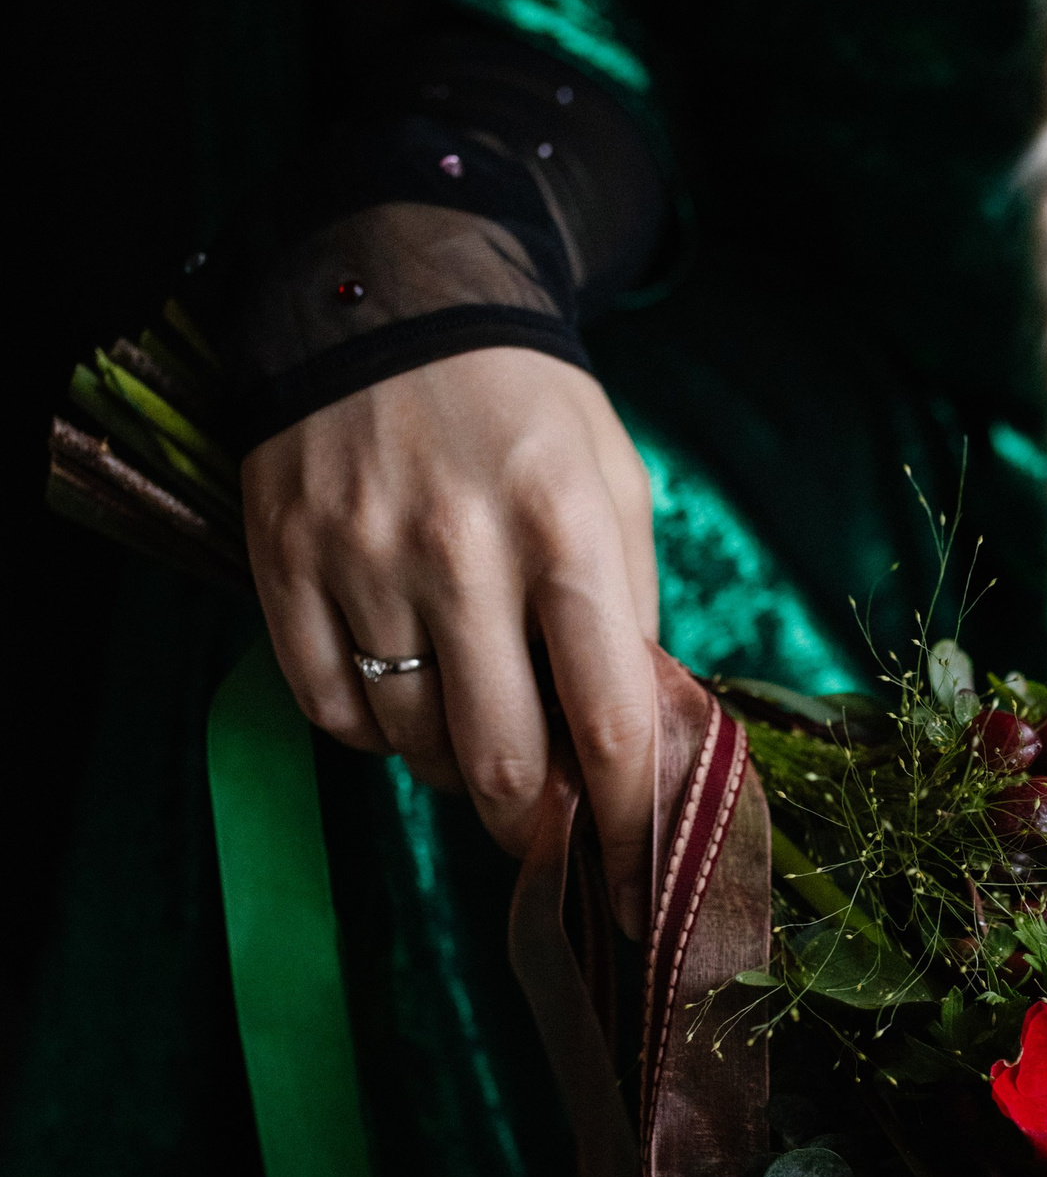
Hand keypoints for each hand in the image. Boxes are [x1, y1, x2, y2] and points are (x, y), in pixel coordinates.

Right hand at [244, 350, 658, 936]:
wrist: (391, 292)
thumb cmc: (526, 404)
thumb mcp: (612, 484)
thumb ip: (629, 612)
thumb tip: (632, 741)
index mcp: (565, 533)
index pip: (607, 721)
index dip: (625, 824)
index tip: (632, 884)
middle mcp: (460, 553)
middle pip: (500, 761)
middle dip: (532, 824)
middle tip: (546, 828)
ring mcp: (361, 560)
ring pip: (408, 742)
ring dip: (450, 767)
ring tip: (471, 727)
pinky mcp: (284, 561)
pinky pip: (328, 706)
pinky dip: (369, 730)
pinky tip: (398, 694)